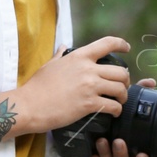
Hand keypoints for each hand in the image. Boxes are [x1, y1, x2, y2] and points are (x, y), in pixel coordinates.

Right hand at [15, 36, 134, 133]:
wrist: (29, 105)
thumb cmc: (37, 86)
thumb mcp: (49, 65)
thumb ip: (60, 55)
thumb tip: (63, 47)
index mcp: (79, 56)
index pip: (107, 43)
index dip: (121, 44)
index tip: (127, 48)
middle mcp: (88, 69)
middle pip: (121, 71)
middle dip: (125, 80)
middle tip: (122, 86)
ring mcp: (90, 86)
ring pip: (120, 89)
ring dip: (123, 96)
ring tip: (119, 101)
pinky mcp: (89, 104)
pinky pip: (113, 106)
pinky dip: (116, 110)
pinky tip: (113, 113)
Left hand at [91, 79, 156, 156]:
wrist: (92, 118)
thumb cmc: (117, 113)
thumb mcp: (126, 102)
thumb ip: (139, 93)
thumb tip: (151, 82)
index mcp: (134, 145)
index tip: (142, 154)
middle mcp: (123, 154)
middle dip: (122, 154)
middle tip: (118, 141)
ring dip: (107, 154)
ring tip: (102, 140)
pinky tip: (93, 155)